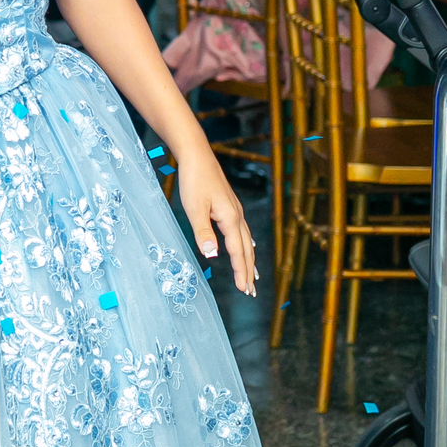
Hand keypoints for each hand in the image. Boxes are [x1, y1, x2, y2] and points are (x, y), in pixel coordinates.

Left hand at [176, 140, 255, 296]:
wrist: (197, 155)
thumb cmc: (194, 180)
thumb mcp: (194, 208)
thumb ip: (203, 232)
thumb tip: (212, 255)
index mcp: (230, 218)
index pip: (237, 251)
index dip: (240, 272)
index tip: (245, 289)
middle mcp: (237, 215)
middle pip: (246, 249)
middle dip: (249, 271)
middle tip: (251, 291)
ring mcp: (235, 210)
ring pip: (246, 240)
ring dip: (249, 259)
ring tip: (253, 275)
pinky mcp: (230, 205)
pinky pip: (242, 231)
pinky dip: (245, 244)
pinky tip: (246, 245)